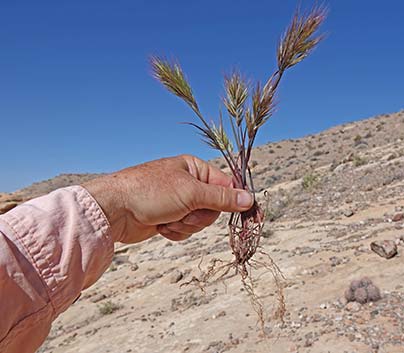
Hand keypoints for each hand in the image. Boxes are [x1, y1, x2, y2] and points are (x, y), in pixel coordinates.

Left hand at [82, 155, 252, 243]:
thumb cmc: (151, 192)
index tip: (254, 217)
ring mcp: (179, 202)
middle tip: (185, 213)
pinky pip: (185, 230)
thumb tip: (250, 198)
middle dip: (200, 216)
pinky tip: (160, 225)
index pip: (227, 185)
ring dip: (185, 225)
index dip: (238, 201)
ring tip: (168, 218)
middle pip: (214, 208)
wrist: (114, 210)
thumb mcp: (191, 192)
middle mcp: (189, 184)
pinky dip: (175, 231)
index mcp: (195, 168)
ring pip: (200, 222)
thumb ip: (222, 198)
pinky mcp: (169, 218)